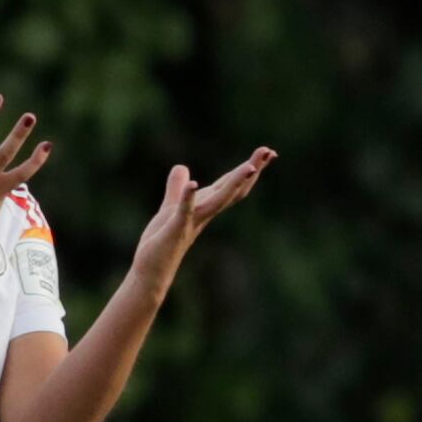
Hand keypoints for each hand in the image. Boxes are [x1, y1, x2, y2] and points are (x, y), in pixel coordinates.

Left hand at [131, 148, 275, 284]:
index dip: (248, 169)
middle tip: (269, 152)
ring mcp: (192, 222)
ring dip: (234, 183)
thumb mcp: (170, 207)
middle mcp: (204, 213)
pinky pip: (184, 212)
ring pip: (218, 200)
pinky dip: (188, 198)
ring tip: (249, 167)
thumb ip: (176, 188)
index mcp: (204, 206)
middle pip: (231, 189)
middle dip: (251, 171)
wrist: (151, 270)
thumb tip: (181, 167)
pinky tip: (194, 184)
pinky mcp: (175, 229)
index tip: (267, 152)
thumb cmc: (162, 241)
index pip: (230, 185)